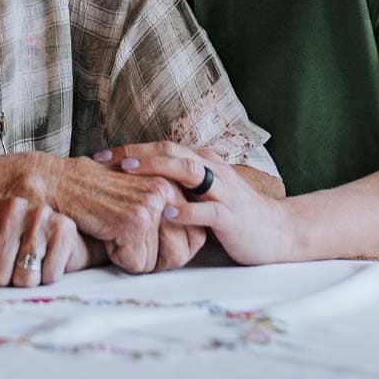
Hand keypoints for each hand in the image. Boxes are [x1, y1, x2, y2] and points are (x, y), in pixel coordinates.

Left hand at [0, 196, 102, 286]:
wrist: (60, 237)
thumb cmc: (15, 247)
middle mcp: (9, 206)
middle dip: (4, 282)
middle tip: (13, 267)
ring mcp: (37, 215)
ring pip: (23, 279)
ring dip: (27, 281)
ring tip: (31, 264)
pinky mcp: (63, 228)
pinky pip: (48, 276)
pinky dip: (49, 277)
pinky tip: (48, 260)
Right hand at [90, 152, 207, 271]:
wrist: (59, 183)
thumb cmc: (95, 193)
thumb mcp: (140, 196)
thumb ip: (168, 212)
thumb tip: (194, 242)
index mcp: (174, 182)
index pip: (195, 238)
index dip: (168, 249)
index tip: (143, 236)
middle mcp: (168, 189)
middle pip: (181, 252)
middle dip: (153, 257)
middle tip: (126, 236)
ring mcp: (153, 204)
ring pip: (158, 261)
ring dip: (133, 256)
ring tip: (113, 229)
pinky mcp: (135, 220)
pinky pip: (137, 264)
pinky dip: (117, 257)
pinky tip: (104, 231)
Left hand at [99, 142, 292, 265]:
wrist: (278, 231)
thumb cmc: (235, 213)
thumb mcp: (204, 193)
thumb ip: (178, 185)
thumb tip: (137, 186)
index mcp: (203, 161)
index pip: (163, 147)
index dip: (131, 149)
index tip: (100, 155)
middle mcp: (212, 169)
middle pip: (171, 151)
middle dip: (137, 152)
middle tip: (106, 159)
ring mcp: (224, 191)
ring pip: (189, 171)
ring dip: (158, 168)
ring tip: (130, 171)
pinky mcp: (231, 216)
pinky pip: (208, 210)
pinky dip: (187, 210)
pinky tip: (167, 212)